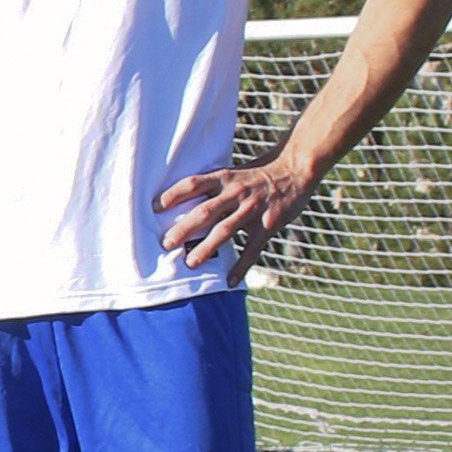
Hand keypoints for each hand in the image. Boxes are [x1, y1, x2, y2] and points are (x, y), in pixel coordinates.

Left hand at [157, 146, 313, 285]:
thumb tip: (180, 201)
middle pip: (205, 211)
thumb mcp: (233, 172)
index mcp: (224, 177)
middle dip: (184, 228)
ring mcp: (252, 210)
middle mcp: (236, 193)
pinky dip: (240, 267)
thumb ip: (211, 187)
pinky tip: (229, 282)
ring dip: (206, 248)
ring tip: (190, 263)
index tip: (155, 207)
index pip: (193, 184)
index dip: (173, 194)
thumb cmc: (258, 173)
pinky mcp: (268, 226)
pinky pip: (252, 250)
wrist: (296, 169)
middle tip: (166, 243)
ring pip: (225, 231)